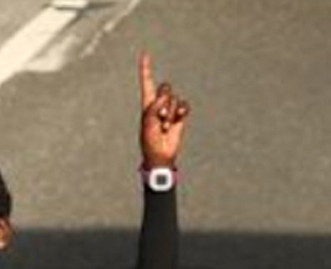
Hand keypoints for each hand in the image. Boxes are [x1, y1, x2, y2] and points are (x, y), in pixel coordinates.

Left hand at [138, 52, 189, 168]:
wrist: (160, 153)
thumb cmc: (149, 139)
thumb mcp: (147, 122)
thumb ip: (154, 107)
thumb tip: (164, 95)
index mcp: (147, 103)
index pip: (147, 82)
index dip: (146, 69)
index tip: (145, 54)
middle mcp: (159, 103)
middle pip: (165, 88)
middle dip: (164, 100)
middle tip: (159, 117)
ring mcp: (170, 108)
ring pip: (175, 99)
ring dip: (170, 113)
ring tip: (164, 126)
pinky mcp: (180, 115)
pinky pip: (184, 104)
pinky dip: (181, 111)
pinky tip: (178, 119)